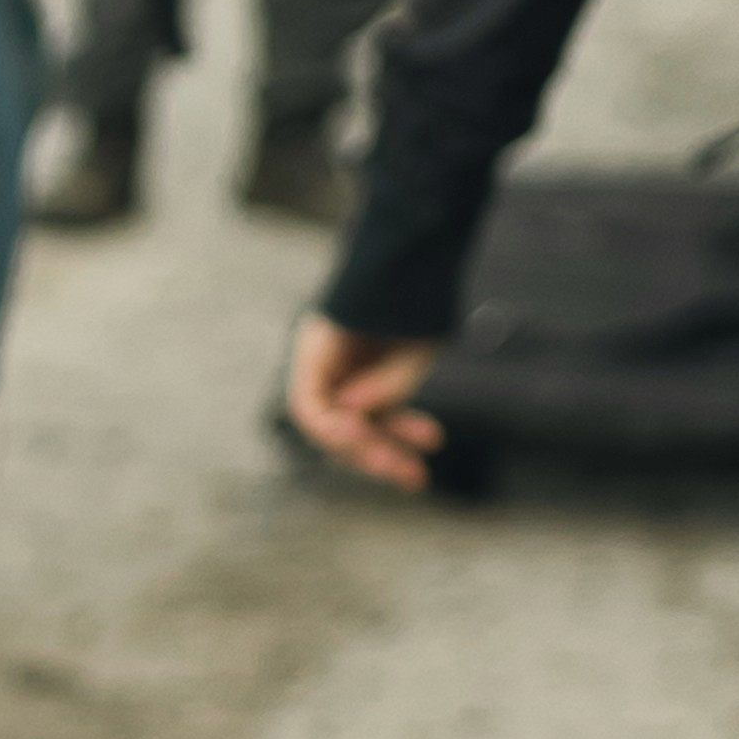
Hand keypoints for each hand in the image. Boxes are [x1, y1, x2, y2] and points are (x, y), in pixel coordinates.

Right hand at [282, 309, 448, 494]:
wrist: (423, 262)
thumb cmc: (414, 293)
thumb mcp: (410, 339)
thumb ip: (385, 378)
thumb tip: (356, 412)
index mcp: (317, 348)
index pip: (310, 405)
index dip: (334, 429)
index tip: (364, 436)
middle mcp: (327, 368)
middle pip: (336, 426)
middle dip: (370, 452)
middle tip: (402, 472)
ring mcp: (349, 378)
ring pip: (361, 428)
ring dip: (390, 451)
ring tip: (419, 477)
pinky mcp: (374, 386)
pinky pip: (382, 416)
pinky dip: (403, 430)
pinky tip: (429, 440)